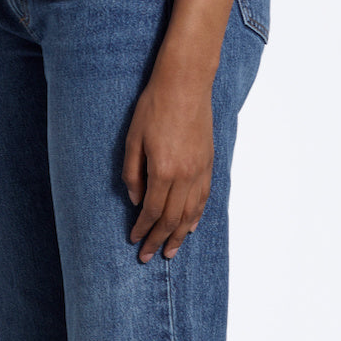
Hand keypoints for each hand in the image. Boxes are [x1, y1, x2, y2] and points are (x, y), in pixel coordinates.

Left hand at [121, 72, 213, 262]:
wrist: (185, 83)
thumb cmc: (154, 106)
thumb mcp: (133, 138)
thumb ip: (132, 172)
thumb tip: (134, 199)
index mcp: (162, 170)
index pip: (151, 211)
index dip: (142, 229)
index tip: (134, 241)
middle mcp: (184, 175)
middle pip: (171, 218)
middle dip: (159, 240)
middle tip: (148, 256)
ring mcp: (199, 169)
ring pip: (190, 213)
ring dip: (179, 235)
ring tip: (171, 251)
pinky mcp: (208, 162)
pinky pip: (203, 197)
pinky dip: (196, 216)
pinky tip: (189, 226)